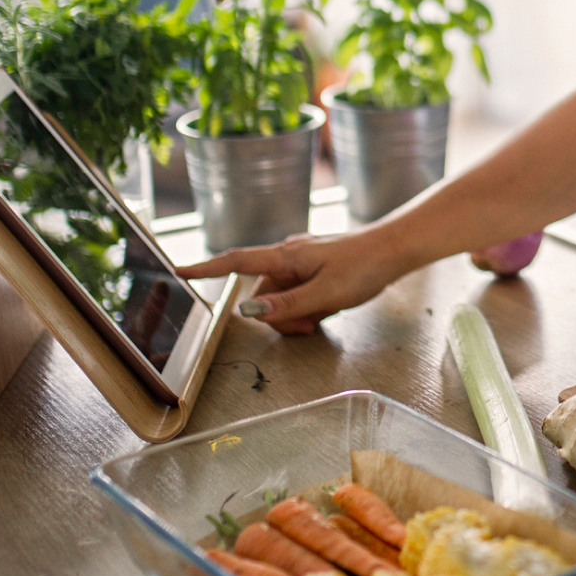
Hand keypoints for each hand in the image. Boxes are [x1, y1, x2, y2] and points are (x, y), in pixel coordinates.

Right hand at [177, 229, 408, 334]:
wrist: (396, 249)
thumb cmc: (364, 267)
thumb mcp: (326, 294)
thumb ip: (287, 306)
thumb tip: (248, 313)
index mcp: (285, 257)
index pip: (236, 262)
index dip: (206, 270)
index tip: (179, 272)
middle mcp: (289, 255)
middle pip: (262, 294)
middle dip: (279, 317)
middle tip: (309, 326)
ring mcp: (303, 261)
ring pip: (282, 298)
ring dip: (296, 315)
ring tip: (324, 316)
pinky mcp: (316, 268)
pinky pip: (300, 294)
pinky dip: (309, 307)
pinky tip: (329, 308)